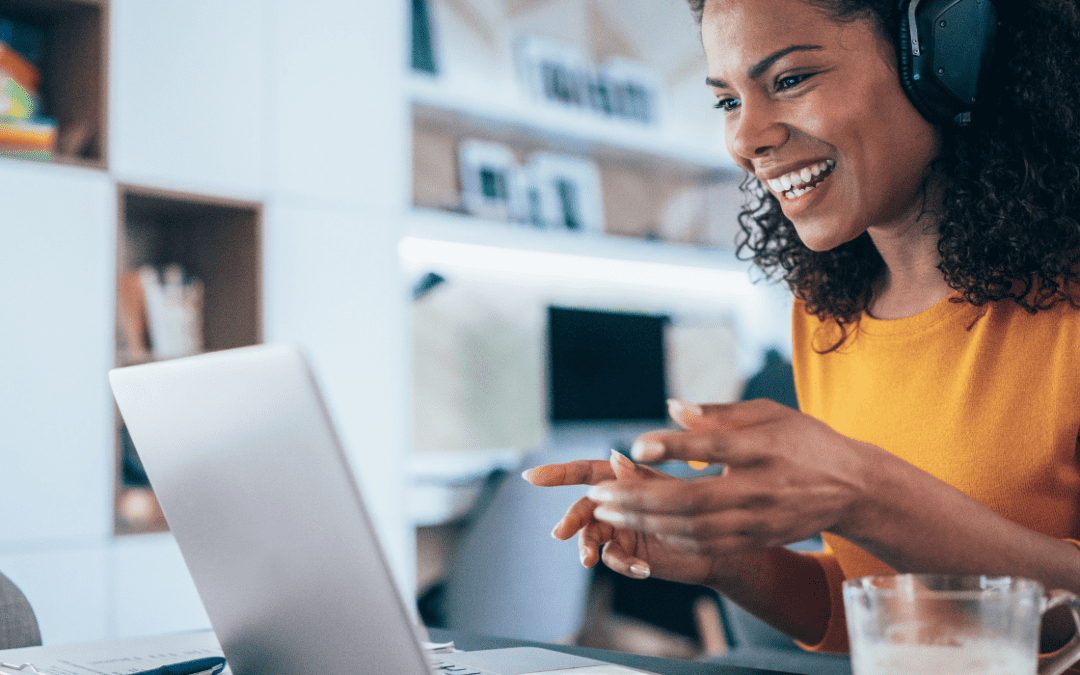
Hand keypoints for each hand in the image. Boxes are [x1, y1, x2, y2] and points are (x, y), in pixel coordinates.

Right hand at [523, 451, 722, 584]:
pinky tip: (641, 568)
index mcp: (625, 479)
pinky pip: (613, 558)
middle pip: (583, 508)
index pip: (586, 472)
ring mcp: (620, 528)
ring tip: (590, 561)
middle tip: (560, 533)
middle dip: (569, 519)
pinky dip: (621, 563)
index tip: (530, 476)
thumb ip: (640, 479)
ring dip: (589, 548)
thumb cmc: (701, 510)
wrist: (721, 545)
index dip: (558, 473)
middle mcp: (618, 502)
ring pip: (591, 537)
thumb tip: (615, 458)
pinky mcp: (628, 553)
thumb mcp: (671, 491)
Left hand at [586, 399, 879, 557]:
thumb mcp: (768, 413)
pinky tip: (643, 525)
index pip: (713, 447)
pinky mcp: (758, 538)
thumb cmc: (802, 440)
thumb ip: (718, 413)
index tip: (636, 446)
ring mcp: (759, 518)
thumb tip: (670, 406)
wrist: (852, 486)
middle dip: (639, 498)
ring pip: (693, 528)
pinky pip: (707, 543)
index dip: (673, 447)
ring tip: (608, 510)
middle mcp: (761, 486)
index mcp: (764, 447)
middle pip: (692, 498)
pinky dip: (671, 536)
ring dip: (645, 521)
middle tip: (599, 493)